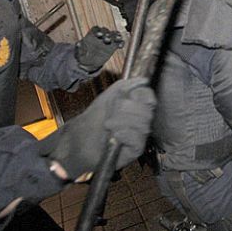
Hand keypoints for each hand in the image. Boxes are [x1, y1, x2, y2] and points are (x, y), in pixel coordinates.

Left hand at [38, 78, 155, 179]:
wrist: (83, 138)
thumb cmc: (95, 118)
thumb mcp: (112, 94)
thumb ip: (129, 85)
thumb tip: (143, 81)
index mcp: (138, 105)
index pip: (149, 96)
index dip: (140, 95)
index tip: (130, 96)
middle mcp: (142, 120)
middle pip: (146, 110)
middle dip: (125, 109)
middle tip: (112, 113)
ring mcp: (140, 135)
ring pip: (142, 124)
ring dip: (121, 122)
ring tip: (109, 125)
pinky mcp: (136, 149)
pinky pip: (137, 139)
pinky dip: (124, 134)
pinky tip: (115, 135)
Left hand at [74, 26, 123, 72]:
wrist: (89, 62)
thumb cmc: (82, 56)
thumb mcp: (78, 53)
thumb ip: (78, 48)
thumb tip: (78, 43)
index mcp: (91, 34)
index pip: (96, 29)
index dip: (98, 31)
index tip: (99, 35)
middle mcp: (100, 35)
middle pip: (105, 31)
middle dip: (107, 34)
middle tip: (107, 39)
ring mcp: (107, 40)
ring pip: (113, 35)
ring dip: (116, 36)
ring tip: (118, 39)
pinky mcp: (113, 46)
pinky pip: (118, 42)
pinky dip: (120, 43)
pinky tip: (120, 46)